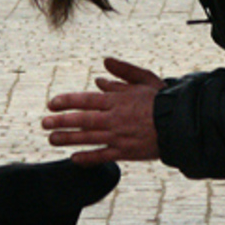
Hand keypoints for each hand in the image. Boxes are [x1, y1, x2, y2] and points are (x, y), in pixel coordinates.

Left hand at [42, 57, 163, 164]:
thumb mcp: (144, 79)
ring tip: (51, 139)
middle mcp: (115, 118)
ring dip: (68, 139)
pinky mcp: (126, 152)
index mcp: (118, 99)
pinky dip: (87, 158)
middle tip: (44, 123)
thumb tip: (103, 65)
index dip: (67, 101)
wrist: (180, 123)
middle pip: (82, 120)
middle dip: (61, 121)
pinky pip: (102, 156)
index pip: (86, 99)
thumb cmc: (162, 99)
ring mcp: (119, 136)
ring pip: (88, 138)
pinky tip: (73, 159)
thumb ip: (123, 71)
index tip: (51, 103)